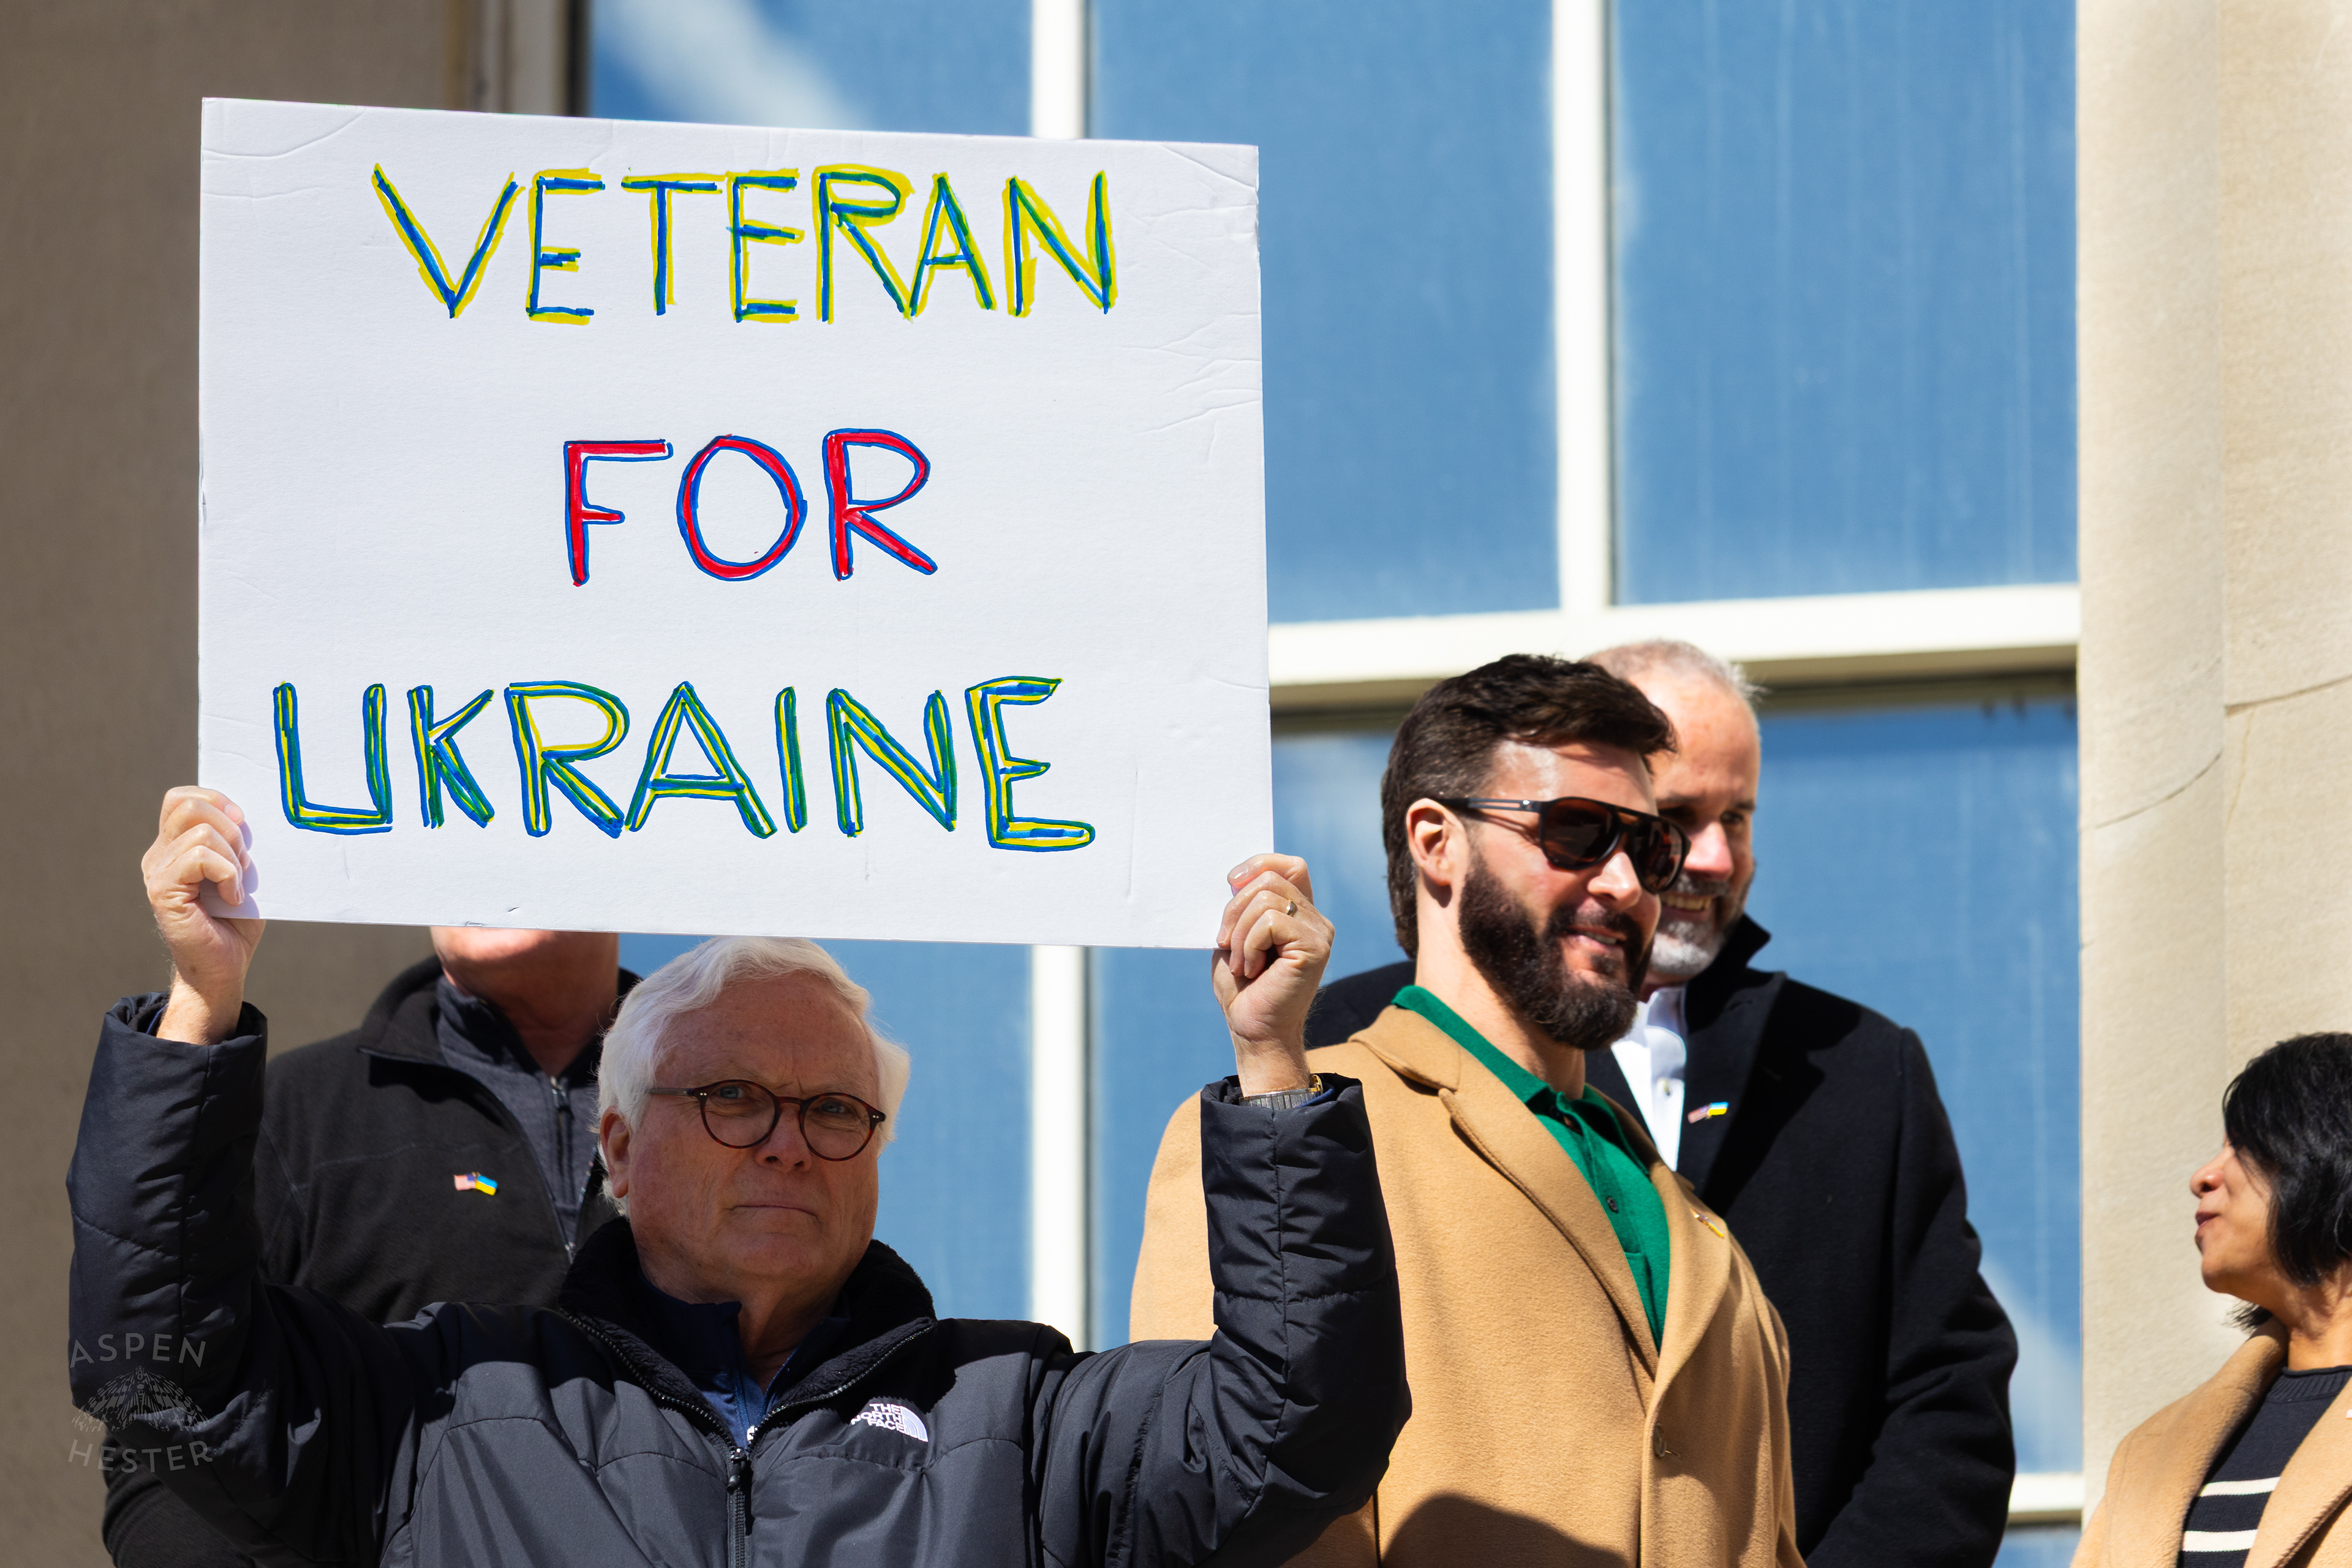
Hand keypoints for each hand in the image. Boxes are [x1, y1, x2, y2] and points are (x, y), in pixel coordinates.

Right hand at [142, 787, 263, 1043]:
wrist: (225, 966)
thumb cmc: (237, 920)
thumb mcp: (243, 870)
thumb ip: (236, 841)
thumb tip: (247, 814)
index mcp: (174, 845)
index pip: (182, 797)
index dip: (217, 800)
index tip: (242, 824)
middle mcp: (159, 855)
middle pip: (187, 804)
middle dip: (228, 826)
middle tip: (241, 860)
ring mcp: (157, 873)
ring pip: (200, 831)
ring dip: (232, 857)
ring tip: (236, 885)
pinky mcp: (163, 891)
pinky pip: (200, 857)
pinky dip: (228, 874)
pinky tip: (233, 897)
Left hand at [1211, 853, 1331, 1095]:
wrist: (1254, 1031)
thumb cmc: (1243, 991)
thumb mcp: (1235, 938)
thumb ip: (1242, 906)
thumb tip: (1238, 878)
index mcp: (1299, 914)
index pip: (1291, 866)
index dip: (1260, 864)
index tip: (1232, 883)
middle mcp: (1315, 920)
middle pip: (1271, 878)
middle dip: (1235, 907)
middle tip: (1226, 942)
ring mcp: (1319, 933)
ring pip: (1267, 898)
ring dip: (1240, 932)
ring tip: (1241, 963)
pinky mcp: (1315, 947)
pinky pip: (1269, 922)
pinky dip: (1249, 945)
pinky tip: (1251, 970)